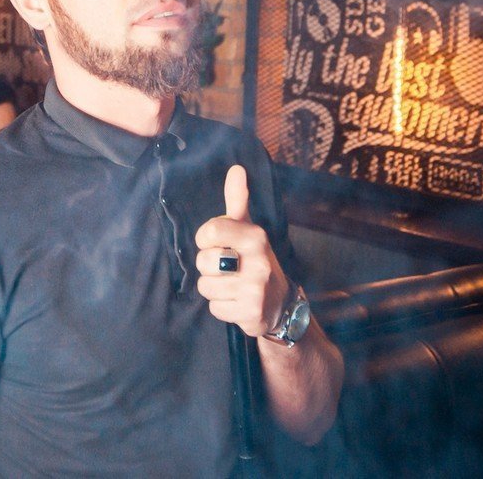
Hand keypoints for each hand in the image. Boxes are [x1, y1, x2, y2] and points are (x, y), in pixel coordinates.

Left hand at [194, 165, 288, 336]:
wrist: (279, 303)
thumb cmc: (255, 259)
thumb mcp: (248, 229)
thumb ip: (237, 200)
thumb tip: (236, 169)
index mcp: (255, 237)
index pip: (209, 232)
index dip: (205, 239)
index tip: (216, 243)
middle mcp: (258, 261)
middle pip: (203, 262)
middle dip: (208, 266)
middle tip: (227, 268)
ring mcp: (256, 289)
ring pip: (206, 286)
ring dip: (214, 288)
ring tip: (231, 285)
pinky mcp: (252, 313)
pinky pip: (214, 308)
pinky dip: (221, 307)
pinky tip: (236, 301)